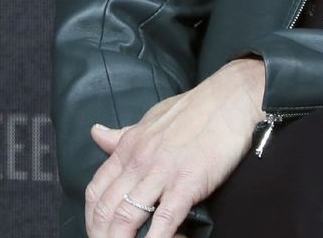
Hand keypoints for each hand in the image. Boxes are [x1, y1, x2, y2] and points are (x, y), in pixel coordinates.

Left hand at [83, 58, 265, 237]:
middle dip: (102, 235)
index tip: (97, 231)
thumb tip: (95, 133)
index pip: (96, 190)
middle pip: (106, 208)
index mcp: (128, 147)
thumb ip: (122, 135)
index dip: (91, 218)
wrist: (231, 98)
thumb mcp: (150, 119)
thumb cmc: (194, 109)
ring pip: (127, 216)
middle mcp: (139, 161)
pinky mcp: (187, 182)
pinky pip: (164, 218)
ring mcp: (162, 172)